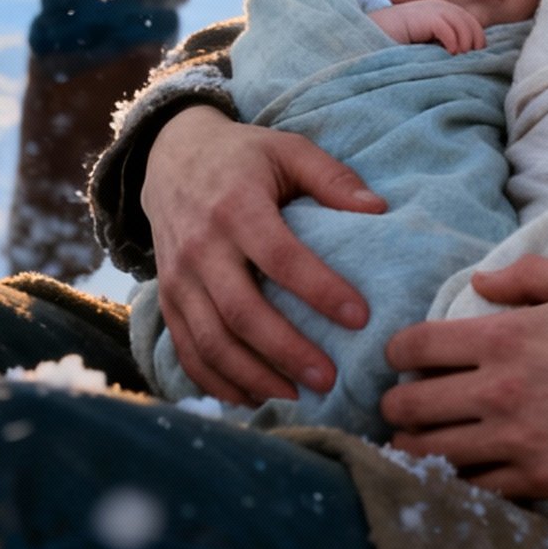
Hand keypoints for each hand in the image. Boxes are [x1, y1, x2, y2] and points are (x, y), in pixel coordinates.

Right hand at [139, 105, 385, 405]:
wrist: (171, 157)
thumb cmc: (243, 156)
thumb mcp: (288, 150)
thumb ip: (332, 178)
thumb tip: (379, 210)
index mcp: (237, 206)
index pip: (282, 257)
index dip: (320, 290)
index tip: (360, 317)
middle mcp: (202, 246)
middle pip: (242, 312)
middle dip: (287, 351)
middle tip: (330, 378)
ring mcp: (178, 277)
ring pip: (211, 341)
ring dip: (253, 377)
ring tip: (296, 395)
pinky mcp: (168, 299)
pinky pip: (186, 351)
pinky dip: (216, 382)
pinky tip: (252, 398)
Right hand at [372, 0, 486, 53]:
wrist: (376, 30)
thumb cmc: (401, 38)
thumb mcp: (428, 37)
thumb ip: (444, 39)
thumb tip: (465, 55)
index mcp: (444, 10)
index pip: (471, 22)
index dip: (478, 38)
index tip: (477, 56)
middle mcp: (441, 7)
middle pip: (470, 22)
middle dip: (475, 41)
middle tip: (472, 59)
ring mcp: (433, 10)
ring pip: (462, 25)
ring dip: (465, 42)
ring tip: (460, 57)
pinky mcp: (425, 17)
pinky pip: (446, 28)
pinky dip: (452, 41)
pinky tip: (450, 52)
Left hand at [382, 257, 547, 497]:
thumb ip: (528, 275)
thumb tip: (481, 281)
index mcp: (508, 337)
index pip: (420, 346)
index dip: (398, 350)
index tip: (399, 355)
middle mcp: (502, 391)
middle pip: (414, 404)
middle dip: (396, 401)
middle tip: (399, 400)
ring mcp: (520, 441)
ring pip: (434, 452)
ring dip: (413, 444)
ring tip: (410, 439)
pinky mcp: (541, 480)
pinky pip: (476, 489)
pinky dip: (454, 480)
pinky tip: (451, 470)